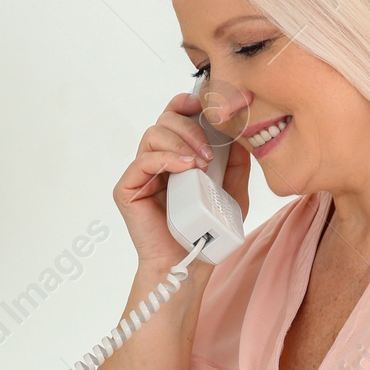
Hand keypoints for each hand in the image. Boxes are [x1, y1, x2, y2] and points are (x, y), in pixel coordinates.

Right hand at [115, 91, 251, 271]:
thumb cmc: (206, 233)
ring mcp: (140, 174)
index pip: (176, 117)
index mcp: (177, 155)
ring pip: (153, 135)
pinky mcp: (128, 189)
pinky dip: (165, 158)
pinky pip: (142, 161)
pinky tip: (185, 168)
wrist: (188, 264)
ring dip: (180, 143)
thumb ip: (237, 165)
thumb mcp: (233, 194)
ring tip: (201, 164)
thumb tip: (240, 136)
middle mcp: (156, 160)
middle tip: (210, 152)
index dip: (187, 104)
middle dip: (189, 127)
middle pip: (164, 120)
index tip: (205, 105)